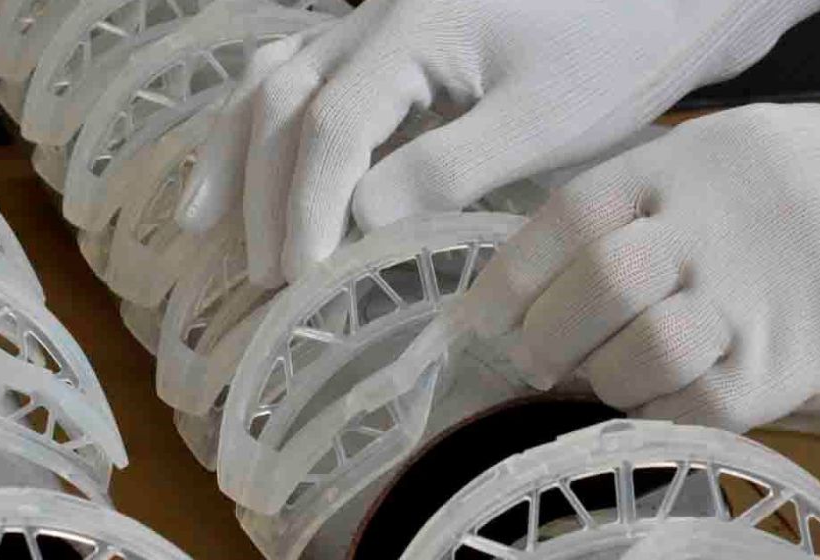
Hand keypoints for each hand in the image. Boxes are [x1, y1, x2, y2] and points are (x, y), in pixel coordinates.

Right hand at [176, 0, 819, 286]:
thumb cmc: (614, 54)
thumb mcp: (539, 122)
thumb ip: (446, 169)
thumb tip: (358, 225)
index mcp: (412, 27)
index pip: (329, 124)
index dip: (306, 204)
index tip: (297, 274)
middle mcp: (377, 15)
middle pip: (284, 101)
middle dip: (265, 192)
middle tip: (263, 274)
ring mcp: (378, 21)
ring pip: (276, 80)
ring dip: (240, 155)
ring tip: (205, 226)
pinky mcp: (393, 41)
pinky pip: (304, 75)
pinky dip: (267, 127)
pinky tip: (249, 166)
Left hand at [464, 84, 819, 430]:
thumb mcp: (746, 148)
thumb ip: (662, 193)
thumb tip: (573, 260)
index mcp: (690, 160)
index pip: (567, 217)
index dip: (509, 275)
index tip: (482, 315)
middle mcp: (712, 222)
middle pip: (590, 286)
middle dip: (543, 334)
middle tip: (535, 358)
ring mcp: (753, 294)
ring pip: (633, 352)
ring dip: (599, 378)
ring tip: (601, 380)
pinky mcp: (792, 363)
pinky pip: (691, 403)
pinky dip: (656, 410)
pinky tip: (661, 399)